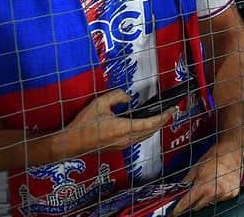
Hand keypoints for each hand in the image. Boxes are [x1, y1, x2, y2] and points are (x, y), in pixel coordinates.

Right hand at [55, 90, 173, 157]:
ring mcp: (122, 145)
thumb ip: (117, 96)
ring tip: (160, 116)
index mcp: (124, 128)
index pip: (152, 123)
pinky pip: (138, 139)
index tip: (173, 108)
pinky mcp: (117, 147)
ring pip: (146, 136)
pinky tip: (145, 124)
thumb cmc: (84, 124)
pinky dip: (146, 131)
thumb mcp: (100, 103)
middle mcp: (127, 139)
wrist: (70, 144)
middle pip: (152, 130)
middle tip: (170, 110)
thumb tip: (129, 99)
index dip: (165, 115)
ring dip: (155, 127)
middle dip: (163, 120)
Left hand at [171, 132, 243, 215]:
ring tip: (210, 183)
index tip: (175, 212)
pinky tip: (219, 184)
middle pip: (198, 206)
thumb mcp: (196, 167)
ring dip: (207, 197)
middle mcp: (215, 192)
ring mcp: (226, 194)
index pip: (187, 203)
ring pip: (210, 202)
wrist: (232, 148)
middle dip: (193, 201)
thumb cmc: (216, 154)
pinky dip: (218, 194)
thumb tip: (181, 189)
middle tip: (193, 193)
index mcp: (204, 186)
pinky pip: (221, 198)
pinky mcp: (233, 193)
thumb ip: (187, 181)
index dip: (179, 208)